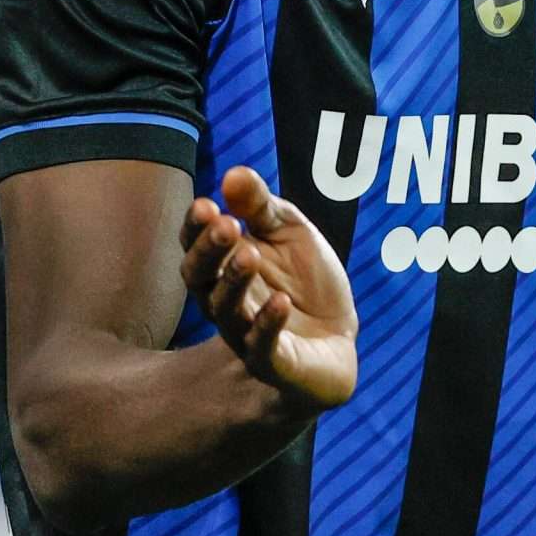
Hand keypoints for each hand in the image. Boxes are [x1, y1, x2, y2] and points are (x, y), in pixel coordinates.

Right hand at [179, 166, 358, 410]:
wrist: (339, 334)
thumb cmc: (305, 279)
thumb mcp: (289, 231)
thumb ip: (262, 206)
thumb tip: (234, 173)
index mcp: (223, 266)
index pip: (196, 246)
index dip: (196, 228)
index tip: (205, 205)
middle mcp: (224, 301)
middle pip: (200, 278)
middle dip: (209, 251)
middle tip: (225, 226)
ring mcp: (245, 334)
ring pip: (226, 311)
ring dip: (234, 282)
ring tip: (250, 255)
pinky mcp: (273, 362)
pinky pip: (262, 346)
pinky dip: (269, 324)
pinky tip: (280, 301)